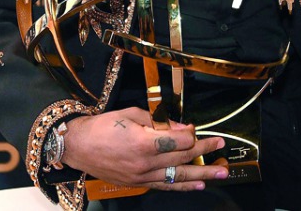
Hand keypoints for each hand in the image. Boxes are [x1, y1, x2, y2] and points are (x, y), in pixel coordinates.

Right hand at [61, 107, 227, 190]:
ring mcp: (141, 176)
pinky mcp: (138, 183)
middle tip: (221, 147)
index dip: (192, 135)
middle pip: (182, 158)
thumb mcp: (131, 114)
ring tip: (221, 172)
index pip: (178, 141)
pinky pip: (165, 185)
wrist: (79, 147)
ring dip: (202, 174)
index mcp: (143, 142)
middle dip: (204, 151)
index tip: (199, 128)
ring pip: (177, 175)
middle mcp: (144, 162)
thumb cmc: (103, 126)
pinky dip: (183, 185)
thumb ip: (158, 122)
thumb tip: (181, 128)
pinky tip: (198, 185)